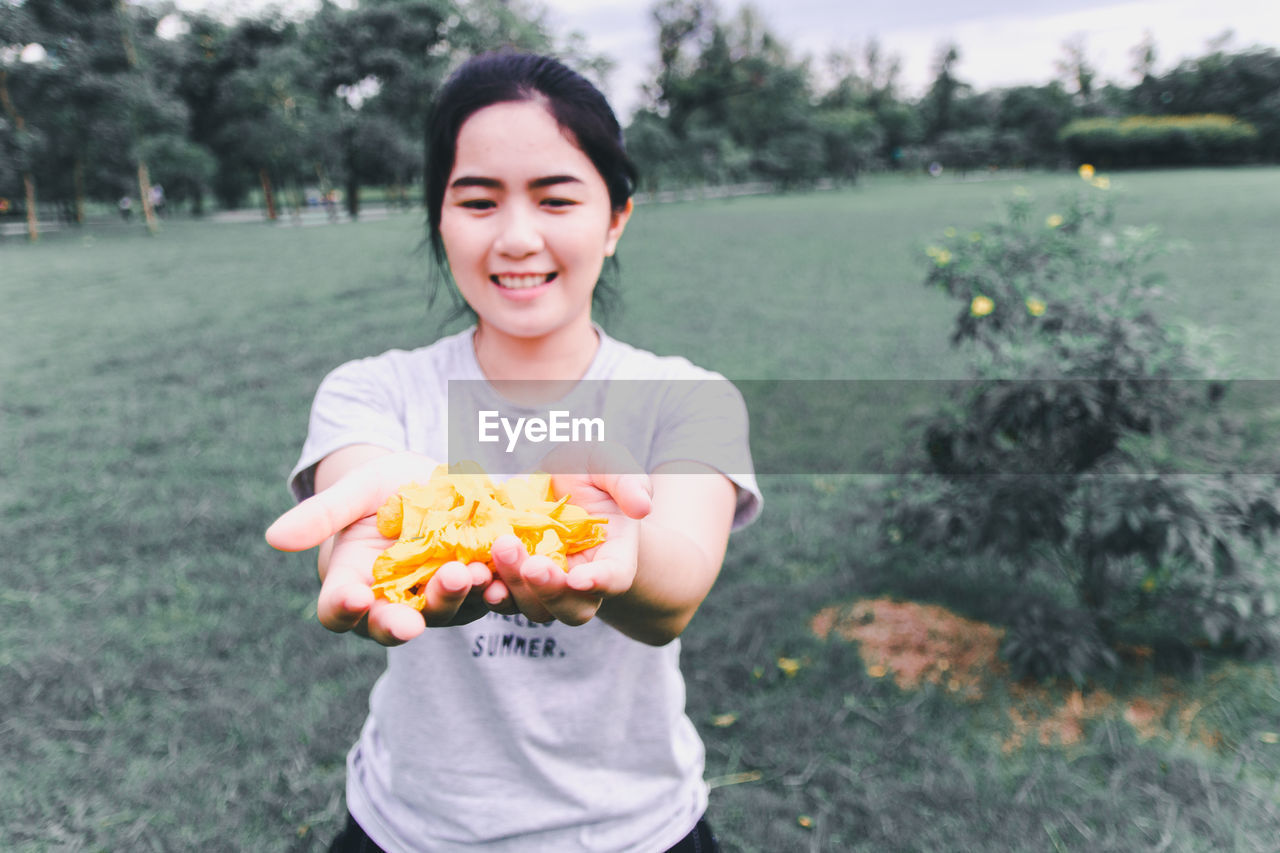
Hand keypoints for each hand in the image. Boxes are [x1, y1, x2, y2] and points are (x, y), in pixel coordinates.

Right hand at [265, 452, 493, 644]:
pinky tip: (501, 579)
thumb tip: (273, 537)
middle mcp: (393, 602)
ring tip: (465, 576)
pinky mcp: (478, 590)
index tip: (355, 598)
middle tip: (413, 617)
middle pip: (391, 624)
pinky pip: (485, 598)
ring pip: (443, 612)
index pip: (338, 610)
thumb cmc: (384, 487)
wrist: (442, 481)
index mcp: (352, 584)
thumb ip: (321, 515)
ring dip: (453, 599)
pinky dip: (494, 591)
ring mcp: (437, 599)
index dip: (344, 609)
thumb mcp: (355, 491)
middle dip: (401, 621)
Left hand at [486, 443, 651, 625]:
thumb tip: (642, 506)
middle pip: (572, 607)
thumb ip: (628, 482)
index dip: (601, 582)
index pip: (614, 578)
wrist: (560, 488)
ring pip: (535, 608)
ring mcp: (546, 587)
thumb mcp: (610, 466)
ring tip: (500, 552)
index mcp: (615, 557)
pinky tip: (474, 571)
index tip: (582, 578)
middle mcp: (582, 582)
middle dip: (551, 590)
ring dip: (515, 588)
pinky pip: (503, 597)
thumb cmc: (591, 477)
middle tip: (532, 563)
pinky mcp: (514, 582)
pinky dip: (489, 590)